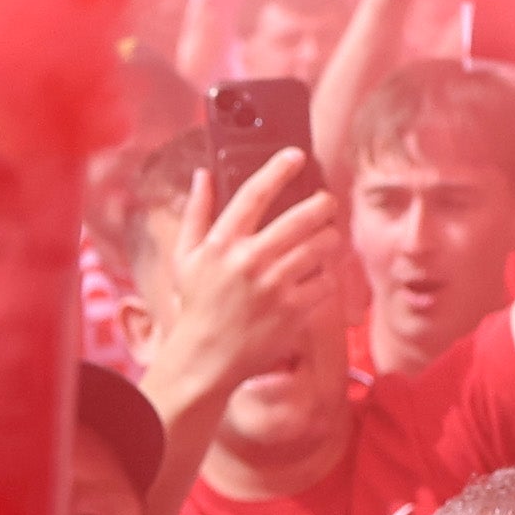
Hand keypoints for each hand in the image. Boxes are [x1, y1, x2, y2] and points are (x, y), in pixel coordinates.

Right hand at [133, 148, 339, 419]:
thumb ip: (195, 214)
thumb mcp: (184, 258)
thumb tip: (202, 175)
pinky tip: (321, 274)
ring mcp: (274, 286)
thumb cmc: (196, 307)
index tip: (296, 155)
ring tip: (327, 238)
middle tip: (327, 203)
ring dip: (330, 238)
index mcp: (222, 244)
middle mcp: (249, 260)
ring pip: (321, 246)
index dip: (278, 169)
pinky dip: (328, 275)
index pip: (254, 194)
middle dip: (322, 204)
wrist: (205, 360)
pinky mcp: (293, 310)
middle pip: (301, 217)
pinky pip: (326, 280)